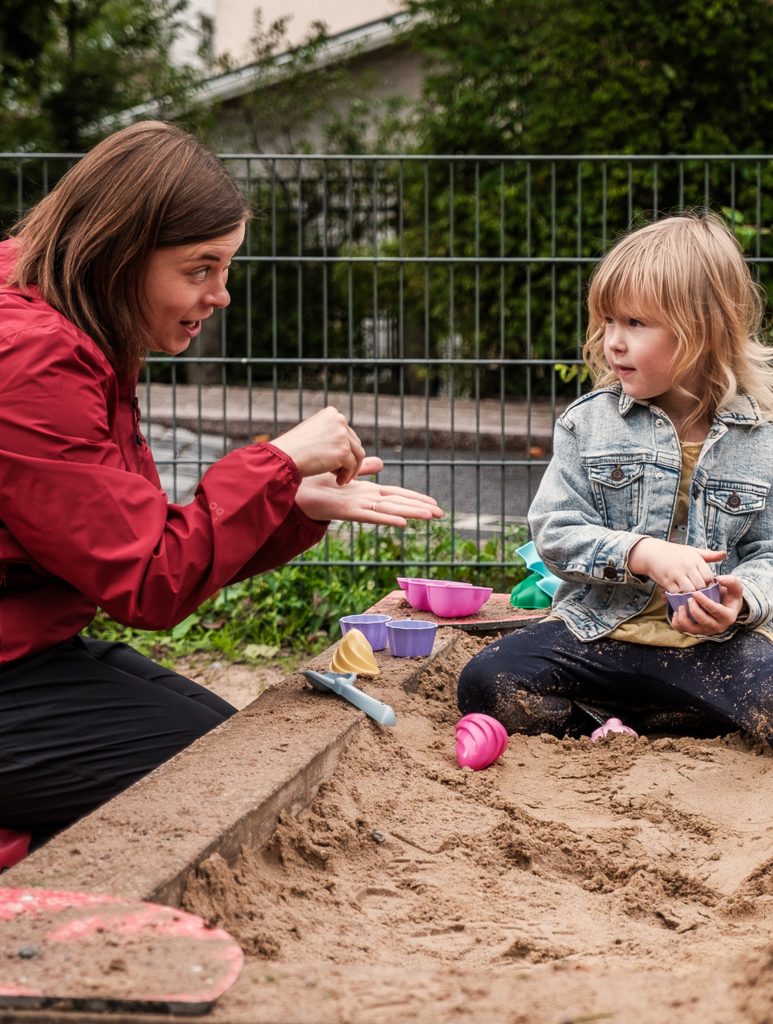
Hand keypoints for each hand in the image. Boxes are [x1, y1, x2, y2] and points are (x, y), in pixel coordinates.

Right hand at [269, 406, 365, 484]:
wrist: (284, 456)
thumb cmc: (294, 448)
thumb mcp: (313, 433)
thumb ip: (329, 434)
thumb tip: (346, 446)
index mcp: (332, 413)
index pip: (347, 432)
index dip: (345, 448)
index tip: (340, 461)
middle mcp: (340, 420)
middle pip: (355, 443)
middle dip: (350, 459)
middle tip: (345, 473)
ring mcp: (342, 435)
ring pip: (358, 455)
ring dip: (352, 469)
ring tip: (342, 479)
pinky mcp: (343, 450)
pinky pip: (352, 466)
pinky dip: (347, 476)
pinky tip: (338, 482)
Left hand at [294, 458, 443, 526]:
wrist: (292, 490)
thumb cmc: (315, 484)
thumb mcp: (346, 472)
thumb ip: (364, 468)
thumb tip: (381, 462)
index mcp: (366, 493)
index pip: (396, 495)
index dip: (415, 498)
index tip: (434, 503)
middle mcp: (365, 501)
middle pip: (398, 504)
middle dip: (419, 508)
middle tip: (441, 514)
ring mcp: (357, 507)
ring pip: (389, 510)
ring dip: (410, 514)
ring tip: (430, 517)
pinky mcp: (345, 512)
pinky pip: (369, 515)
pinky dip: (386, 519)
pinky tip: (402, 522)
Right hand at [628, 537, 724, 591]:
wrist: (651, 553)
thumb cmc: (675, 552)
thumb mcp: (692, 551)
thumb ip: (708, 555)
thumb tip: (724, 554)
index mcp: (695, 559)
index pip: (708, 576)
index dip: (710, 585)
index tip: (709, 588)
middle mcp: (686, 566)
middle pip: (701, 585)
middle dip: (703, 593)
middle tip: (704, 598)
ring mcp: (676, 574)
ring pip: (690, 591)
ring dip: (692, 597)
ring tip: (694, 599)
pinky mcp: (666, 581)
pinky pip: (677, 593)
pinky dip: (680, 597)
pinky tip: (683, 598)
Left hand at [670, 574, 744, 635]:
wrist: (727, 607)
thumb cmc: (730, 596)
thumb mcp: (735, 588)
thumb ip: (731, 581)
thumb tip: (719, 578)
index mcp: (728, 617)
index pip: (715, 610)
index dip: (704, 601)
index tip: (695, 592)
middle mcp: (718, 626)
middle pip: (703, 620)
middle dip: (694, 609)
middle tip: (689, 599)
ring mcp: (707, 630)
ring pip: (692, 629)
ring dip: (684, 618)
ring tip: (681, 607)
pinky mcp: (697, 632)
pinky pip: (684, 630)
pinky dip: (678, 623)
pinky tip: (677, 613)